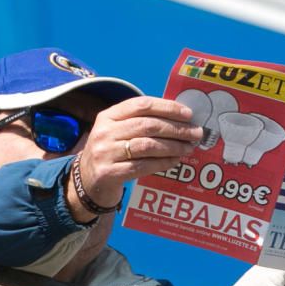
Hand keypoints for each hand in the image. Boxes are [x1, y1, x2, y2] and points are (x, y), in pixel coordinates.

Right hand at [66, 96, 202, 221]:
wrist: (87, 181)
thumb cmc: (112, 151)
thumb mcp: (119, 131)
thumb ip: (142, 122)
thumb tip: (181, 119)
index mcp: (108, 115)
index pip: (142, 104)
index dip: (167, 107)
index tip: (188, 114)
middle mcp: (104, 131)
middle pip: (147, 125)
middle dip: (176, 128)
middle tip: (196, 133)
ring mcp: (105, 153)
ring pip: (147, 146)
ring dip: (173, 146)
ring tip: (189, 147)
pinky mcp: (109, 173)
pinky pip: (143, 166)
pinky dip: (163, 163)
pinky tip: (175, 161)